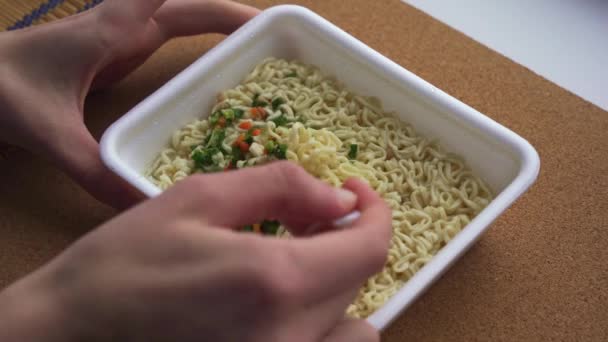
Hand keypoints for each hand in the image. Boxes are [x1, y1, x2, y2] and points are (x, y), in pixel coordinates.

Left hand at [0, 0, 258, 208]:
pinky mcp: (120, 50)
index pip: (175, 2)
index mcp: (117, 29)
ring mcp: (123, 35)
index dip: (221, 7)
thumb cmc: (2, 87)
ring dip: (223, 29)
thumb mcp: (49, 130)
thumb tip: (140, 206)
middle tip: (279, 44)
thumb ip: (92, 169)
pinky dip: (202, 46)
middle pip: (195, 9)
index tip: (262, 20)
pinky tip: (219, 72)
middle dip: (238, 20)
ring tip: (263, 55)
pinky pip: (174, 39)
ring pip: (186, 19)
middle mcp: (126, 24)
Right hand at [0, 162, 391, 340]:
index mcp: (275, 282)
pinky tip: (280, 303)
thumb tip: (339, 198)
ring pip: (352, 325)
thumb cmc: (124, 263)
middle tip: (301, 220)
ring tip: (291, 266)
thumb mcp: (198, 200)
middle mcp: (290, 337)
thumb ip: (280, 187)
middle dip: (341, 241)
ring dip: (336, 288)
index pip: (370, 249)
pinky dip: (321, 324)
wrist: (72, 334)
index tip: (354, 193)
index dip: (374, 213)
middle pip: (360, 283)